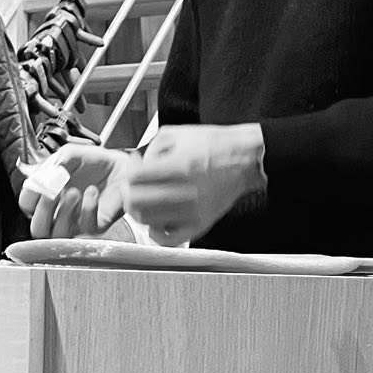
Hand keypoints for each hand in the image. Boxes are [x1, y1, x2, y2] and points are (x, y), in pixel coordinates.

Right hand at [17, 143, 136, 239]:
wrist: (122, 166)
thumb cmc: (95, 162)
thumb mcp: (70, 154)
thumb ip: (54, 162)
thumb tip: (41, 176)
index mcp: (48, 195)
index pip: (27, 206)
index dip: (29, 197)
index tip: (39, 183)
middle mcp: (59, 212)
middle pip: (38, 229)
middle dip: (42, 211)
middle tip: (51, 193)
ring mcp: (76, 222)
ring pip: (58, 234)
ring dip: (64, 213)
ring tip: (74, 192)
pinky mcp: (94, 226)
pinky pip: (86, 227)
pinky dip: (87, 208)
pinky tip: (92, 192)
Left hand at [122, 125, 265, 245]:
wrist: (244, 159)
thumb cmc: (214, 145)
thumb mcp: (177, 134)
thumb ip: (151, 149)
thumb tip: (138, 164)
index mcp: (177, 167)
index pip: (134, 178)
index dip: (128, 173)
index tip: (132, 170)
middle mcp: (184, 192)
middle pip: (136, 202)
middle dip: (129, 193)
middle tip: (131, 189)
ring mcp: (192, 211)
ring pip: (147, 221)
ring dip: (139, 211)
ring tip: (144, 202)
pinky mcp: (200, 224)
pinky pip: (169, 239)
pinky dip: (157, 233)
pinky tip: (156, 222)